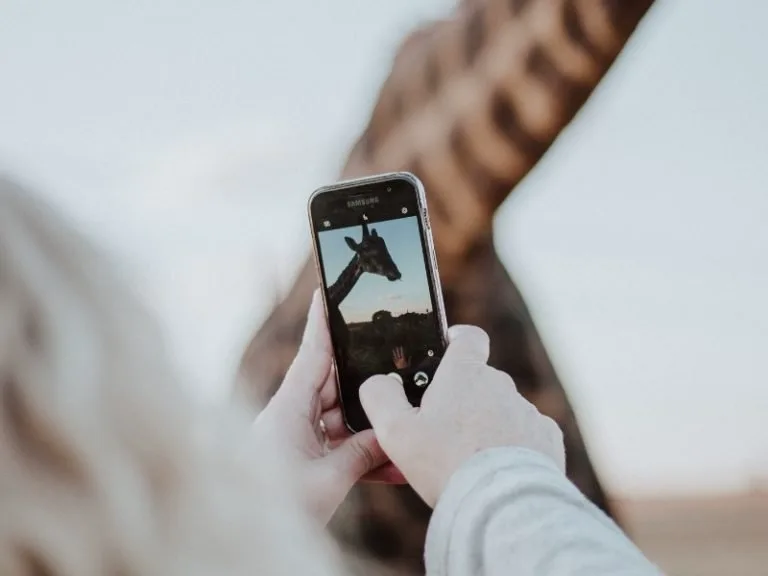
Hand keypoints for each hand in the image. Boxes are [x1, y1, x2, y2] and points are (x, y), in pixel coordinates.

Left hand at [253, 290, 404, 524]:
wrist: (243, 540)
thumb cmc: (275, 508)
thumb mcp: (326, 482)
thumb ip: (362, 454)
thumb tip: (391, 433)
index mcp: (288, 408)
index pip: (312, 353)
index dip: (323, 320)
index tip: (330, 288)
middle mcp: (293, 415)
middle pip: (335, 383)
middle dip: (366, 380)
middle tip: (396, 369)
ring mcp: (299, 436)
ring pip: (342, 416)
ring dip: (369, 426)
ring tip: (399, 430)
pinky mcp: (304, 456)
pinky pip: (339, 444)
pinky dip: (362, 453)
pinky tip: (389, 465)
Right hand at [359, 325, 564, 507]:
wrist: (501, 504)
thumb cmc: (445, 464)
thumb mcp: (395, 431)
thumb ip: (379, 397)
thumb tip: (377, 382)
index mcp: (465, 373)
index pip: (468, 337)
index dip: (456, 340)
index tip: (447, 350)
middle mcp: (500, 384)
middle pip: (479, 380)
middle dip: (462, 398)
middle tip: (441, 431)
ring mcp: (526, 411)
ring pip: (501, 409)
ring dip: (487, 425)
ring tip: (468, 459)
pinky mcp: (546, 438)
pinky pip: (526, 435)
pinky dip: (513, 447)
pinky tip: (496, 470)